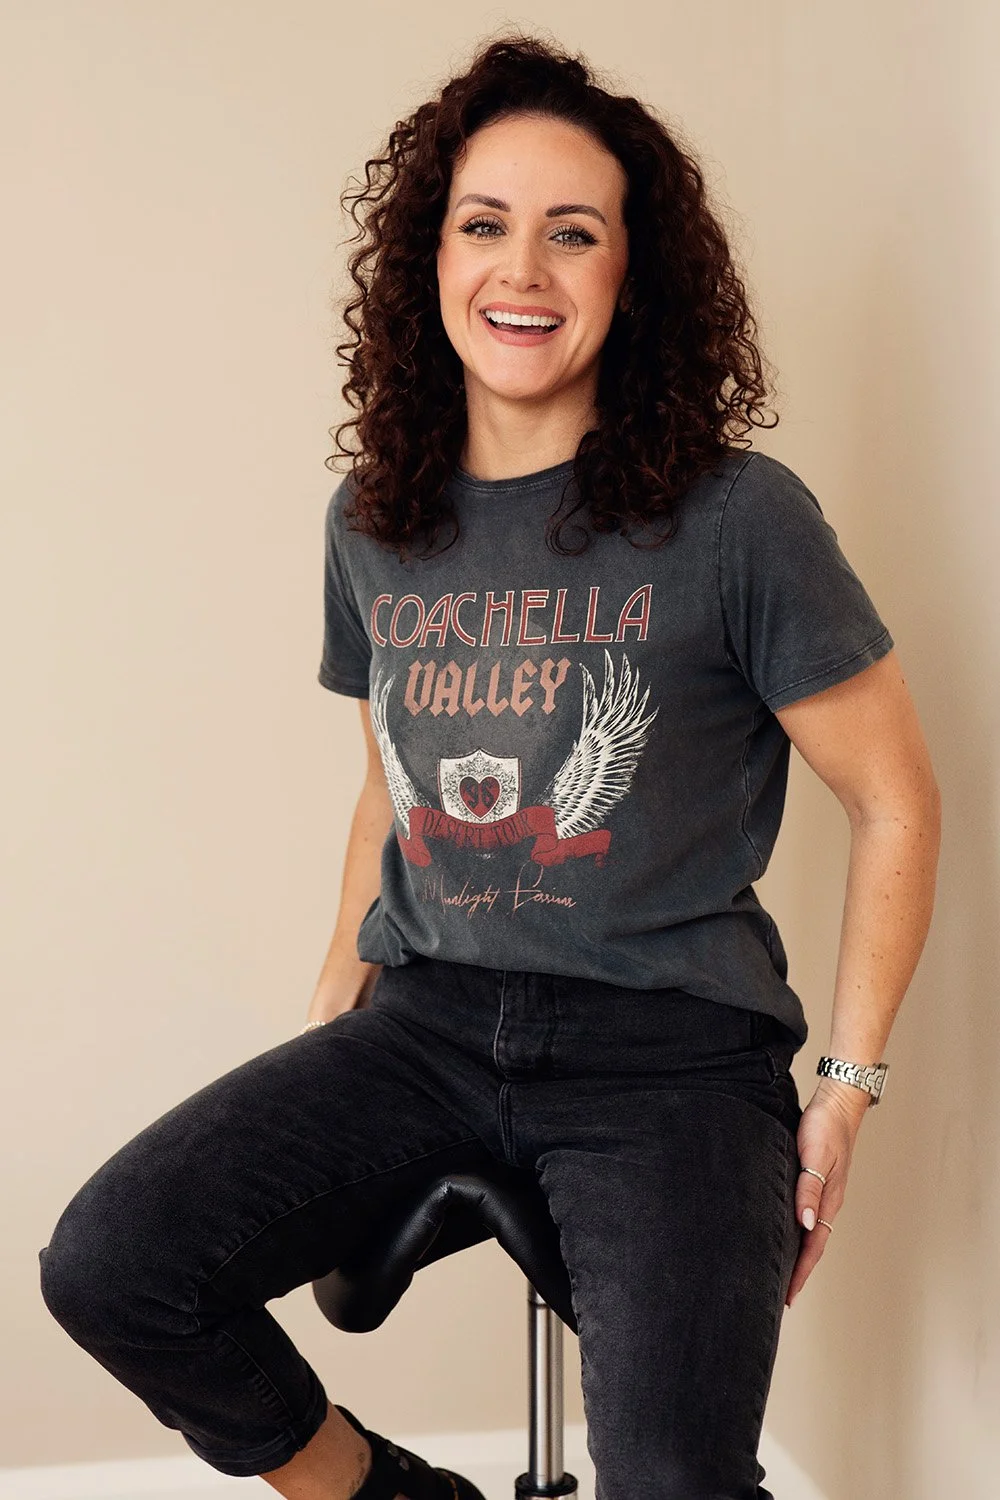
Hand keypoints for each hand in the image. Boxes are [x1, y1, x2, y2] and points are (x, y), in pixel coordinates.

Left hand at [786, 1079, 867, 1306]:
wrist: (838, 1102)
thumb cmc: (825, 1127)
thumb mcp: (815, 1158)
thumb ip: (809, 1191)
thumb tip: (805, 1226)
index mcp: (829, 1201)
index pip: (813, 1246)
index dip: (800, 1272)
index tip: (789, 1296)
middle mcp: (828, 1202)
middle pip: (813, 1245)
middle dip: (798, 1271)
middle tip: (782, 1295)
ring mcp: (825, 1192)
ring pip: (810, 1232)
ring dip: (798, 1253)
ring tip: (782, 1272)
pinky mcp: (818, 1180)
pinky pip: (808, 1214)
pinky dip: (798, 1231)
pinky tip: (788, 1232)